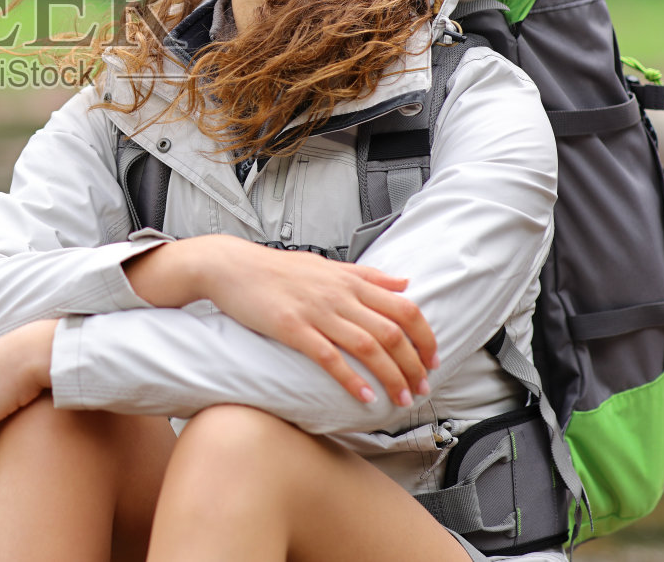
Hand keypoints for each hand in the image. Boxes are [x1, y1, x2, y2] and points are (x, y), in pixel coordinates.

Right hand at [127, 236, 436, 406]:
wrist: (230, 266)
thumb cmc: (276, 269)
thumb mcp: (326, 264)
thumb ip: (367, 276)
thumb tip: (404, 284)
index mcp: (349, 280)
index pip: (404, 308)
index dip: (425, 337)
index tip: (433, 360)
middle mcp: (339, 294)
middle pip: (392, 332)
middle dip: (414, 365)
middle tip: (422, 389)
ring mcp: (316, 311)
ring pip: (368, 346)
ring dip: (390, 377)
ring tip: (400, 399)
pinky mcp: (292, 328)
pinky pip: (328, 356)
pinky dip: (350, 379)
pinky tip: (363, 397)